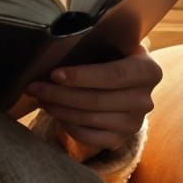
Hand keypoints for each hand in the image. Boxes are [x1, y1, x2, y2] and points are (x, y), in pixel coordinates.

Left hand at [22, 44, 160, 153]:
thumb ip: (96, 43)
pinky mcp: (120, 139)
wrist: (127, 84)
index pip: (113, 76)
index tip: (54, 74)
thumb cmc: (113, 58)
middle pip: (96, 100)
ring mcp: (134, 123)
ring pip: (89, 118)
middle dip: (60, 94)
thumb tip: (58, 46)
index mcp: (148, 71)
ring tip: (40, 97)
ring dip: (59, 108)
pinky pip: (88, 136)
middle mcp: (145, 100)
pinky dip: (67, 125)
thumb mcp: (113, 45)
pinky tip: (54, 111)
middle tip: (34, 86)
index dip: (82, 76)